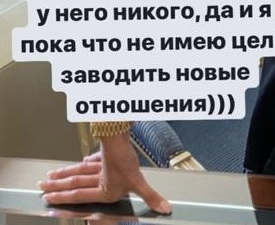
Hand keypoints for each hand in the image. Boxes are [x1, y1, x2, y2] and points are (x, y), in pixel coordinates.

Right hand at [39, 137, 171, 213]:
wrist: (118, 134)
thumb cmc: (124, 158)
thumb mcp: (138, 181)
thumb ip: (150, 196)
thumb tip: (164, 208)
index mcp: (102, 188)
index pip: (79, 196)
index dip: (62, 198)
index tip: (48, 197)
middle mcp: (98, 177)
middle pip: (74, 183)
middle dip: (57, 186)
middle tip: (42, 186)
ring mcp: (99, 163)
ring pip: (79, 170)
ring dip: (65, 173)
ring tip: (52, 174)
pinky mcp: (105, 152)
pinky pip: (93, 158)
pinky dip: (87, 160)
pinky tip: (84, 160)